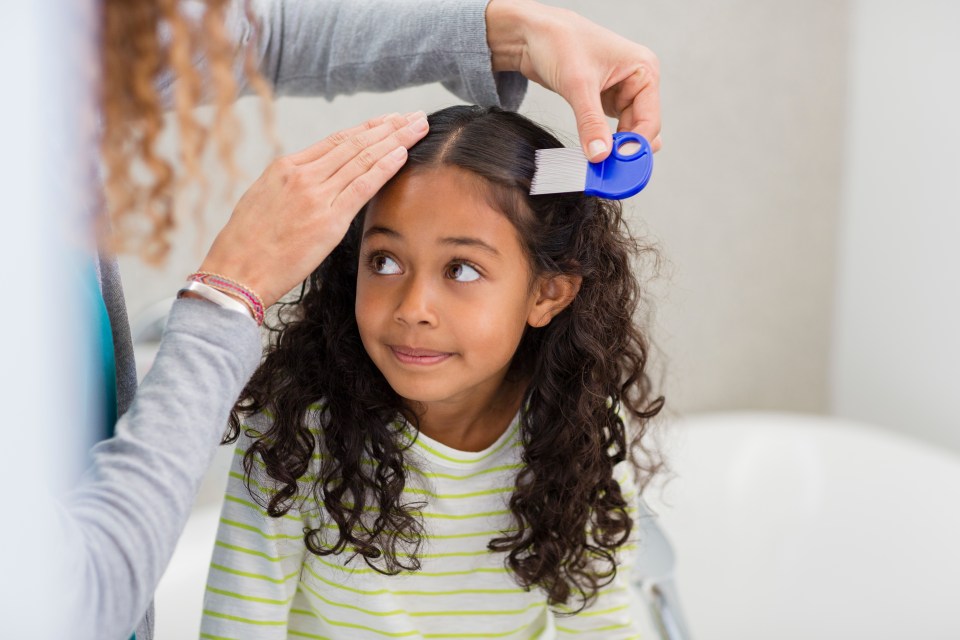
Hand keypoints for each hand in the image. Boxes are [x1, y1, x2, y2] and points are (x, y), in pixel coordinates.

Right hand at [196, 112, 428, 307]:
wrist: (236, 272)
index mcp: (285, 168)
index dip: (367, 128)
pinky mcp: (327, 220)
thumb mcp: (263, 202)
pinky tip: (403, 153)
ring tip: (418, 127)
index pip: (336, 141)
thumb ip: (290, 188)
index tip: (388, 120)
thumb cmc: (246, 246)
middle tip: (414, 116)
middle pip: (354, 143)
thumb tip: (312, 184)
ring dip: (395, 140)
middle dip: (388, 127)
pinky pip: (362, 186)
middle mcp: (301, 175)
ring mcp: (315, 195)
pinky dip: (384, 167)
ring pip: (362, 158)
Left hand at [486, 0, 660, 160]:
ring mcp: (620, 92)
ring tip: (597, 164)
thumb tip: (601, 155)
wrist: (530, 34)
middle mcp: (636, 81)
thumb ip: (591, 123)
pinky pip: (608, 129)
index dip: (635, 146)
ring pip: (625, 132)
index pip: (650, 119)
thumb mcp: (578, 85)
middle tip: (608, 171)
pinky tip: (592, 153)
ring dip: (612, 148)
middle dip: (625, 150)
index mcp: (643, 70)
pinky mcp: (602, 100)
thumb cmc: (558, 41)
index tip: (619, 167)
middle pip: (640, 129)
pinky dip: (601, 142)